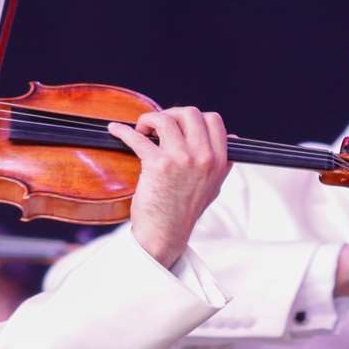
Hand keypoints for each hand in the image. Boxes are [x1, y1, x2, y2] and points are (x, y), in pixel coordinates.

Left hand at [108, 106, 232, 268]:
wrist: (165, 234)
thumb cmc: (185, 211)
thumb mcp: (214, 186)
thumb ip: (222, 162)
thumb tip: (232, 139)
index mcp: (219, 161)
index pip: (214, 121)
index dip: (194, 117)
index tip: (179, 124)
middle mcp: (203, 157)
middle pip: (189, 114)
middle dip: (170, 114)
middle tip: (157, 125)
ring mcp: (181, 159)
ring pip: (166, 119)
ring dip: (149, 119)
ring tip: (142, 129)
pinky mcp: (158, 165)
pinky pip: (138, 137)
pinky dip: (123, 131)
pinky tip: (116, 131)